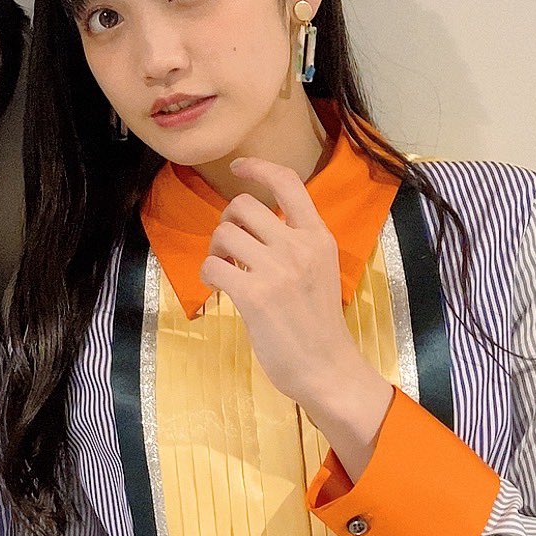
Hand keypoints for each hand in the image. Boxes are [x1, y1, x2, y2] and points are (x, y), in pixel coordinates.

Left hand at [198, 157, 391, 471]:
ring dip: (215, 250)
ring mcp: (277, 270)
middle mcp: (299, 246)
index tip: (238, 167)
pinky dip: (208, 275)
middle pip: (243, 205)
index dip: (258, 167)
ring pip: (224, 234)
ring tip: (225, 270)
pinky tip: (217, 287)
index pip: (288, 183)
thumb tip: (253, 227)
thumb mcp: (319, 270)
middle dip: (227, 222)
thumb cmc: (319, 324)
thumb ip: (295, 245)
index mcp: (318, 237)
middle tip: (230, 248)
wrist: (327, 368)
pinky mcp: (255, 295)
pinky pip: (212, 266)